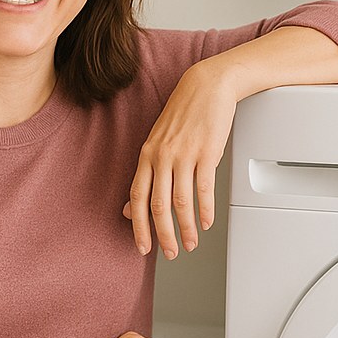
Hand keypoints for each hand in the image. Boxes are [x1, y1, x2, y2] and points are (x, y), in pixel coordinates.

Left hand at [123, 61, 237, 258]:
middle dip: (163, 235)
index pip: (137, 198)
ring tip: (191, 243)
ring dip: (187, 228)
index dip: (138, 226)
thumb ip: (146, 174)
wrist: (208, 85)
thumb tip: (129, 207)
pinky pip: (204, 188)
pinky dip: (205, 210)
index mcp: (147, 155)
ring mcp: (184, 154)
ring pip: (181, 202)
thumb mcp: (158, 142)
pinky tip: (206, 222)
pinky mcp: (207, 152)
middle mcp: (162, 156)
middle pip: (158, 206)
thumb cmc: (185, 113)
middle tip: (170, 252)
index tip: (142, 246)